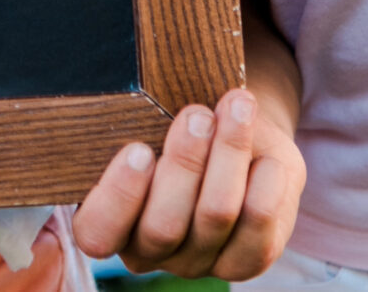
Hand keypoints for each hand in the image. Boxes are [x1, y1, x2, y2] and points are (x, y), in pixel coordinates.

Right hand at [74, 91, 303, 282]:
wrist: (233, 135)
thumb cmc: (179, 123)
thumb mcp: (152, 120)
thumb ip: (144, 123)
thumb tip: (159, 106)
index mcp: (110, 223)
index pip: (99, 232)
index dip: (119, 196)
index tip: (138, 149)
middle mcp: (150, 251)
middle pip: (163, 225)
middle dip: (184, 163)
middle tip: (197, 115)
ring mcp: (197, 261)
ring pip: (215, 216)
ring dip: (228, 155)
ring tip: (236, 108)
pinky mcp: (244, 262)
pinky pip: (258, 229)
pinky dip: (266, 186)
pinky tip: (268, 157)